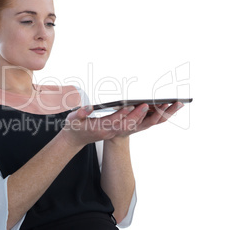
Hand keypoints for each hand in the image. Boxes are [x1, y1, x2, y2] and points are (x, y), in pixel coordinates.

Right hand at [61, 102, 183, 146]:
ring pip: (141, 125)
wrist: (77, 138)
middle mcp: (113, 131)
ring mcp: (119, 131)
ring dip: (156, 116)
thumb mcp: (73, 120)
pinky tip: (165, 108)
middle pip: (131, 124)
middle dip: (143, 115)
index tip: (134, 106)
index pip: (115, 122)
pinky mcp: (123, 128)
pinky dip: (154, 117)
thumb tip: (88, 108)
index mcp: (101, 128)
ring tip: (170, 105)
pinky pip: (142, 123)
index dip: (125, 114)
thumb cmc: (75, 127)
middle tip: (154, 104)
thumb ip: (81, 114)